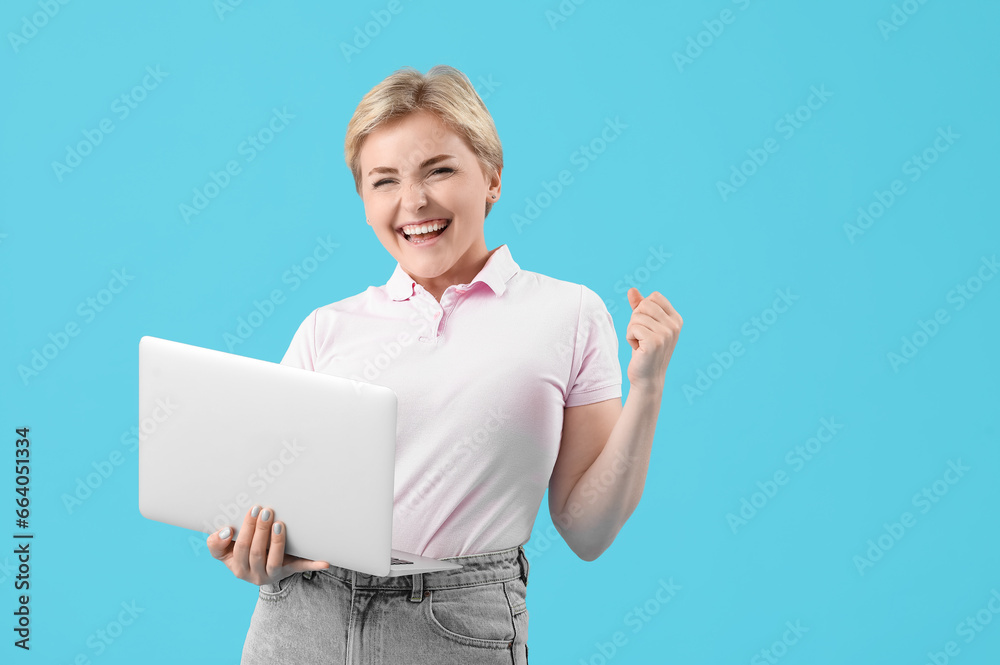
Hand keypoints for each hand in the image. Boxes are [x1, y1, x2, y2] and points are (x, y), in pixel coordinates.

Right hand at [206, 504, 329, 585]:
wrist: (261, 570)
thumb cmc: (242, 553)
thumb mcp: (224, 552)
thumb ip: (216, 543)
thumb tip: (225, 531)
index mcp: (237, 567)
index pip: (238, 550)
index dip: (242, 534)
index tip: (244, 518)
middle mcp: (253, 574)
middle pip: (255, 553)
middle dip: (259, 530)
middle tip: (264, 510)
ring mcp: (273, 574)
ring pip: (274, 561)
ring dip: (276, 542)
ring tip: (278, 523)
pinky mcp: (290, 571)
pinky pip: (301, 568)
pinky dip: (313, 564)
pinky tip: (326, 561)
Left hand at [625, 288, 682, 393]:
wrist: (647, 378)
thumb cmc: (644, 350)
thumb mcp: (644, 325)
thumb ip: (639, 306)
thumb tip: (632, 289)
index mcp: (676, 318)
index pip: (654, 296)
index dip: (643, 309)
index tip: (646, 326)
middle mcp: (674, 325)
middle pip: (644, 305)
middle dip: (635, 319)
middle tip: (640, 336)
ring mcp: (666, 334)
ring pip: (636, 317)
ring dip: (631, 330)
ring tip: (639, 344)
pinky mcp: (654, 342)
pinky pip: (632, 328)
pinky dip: (629, 338)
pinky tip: (637, 349)